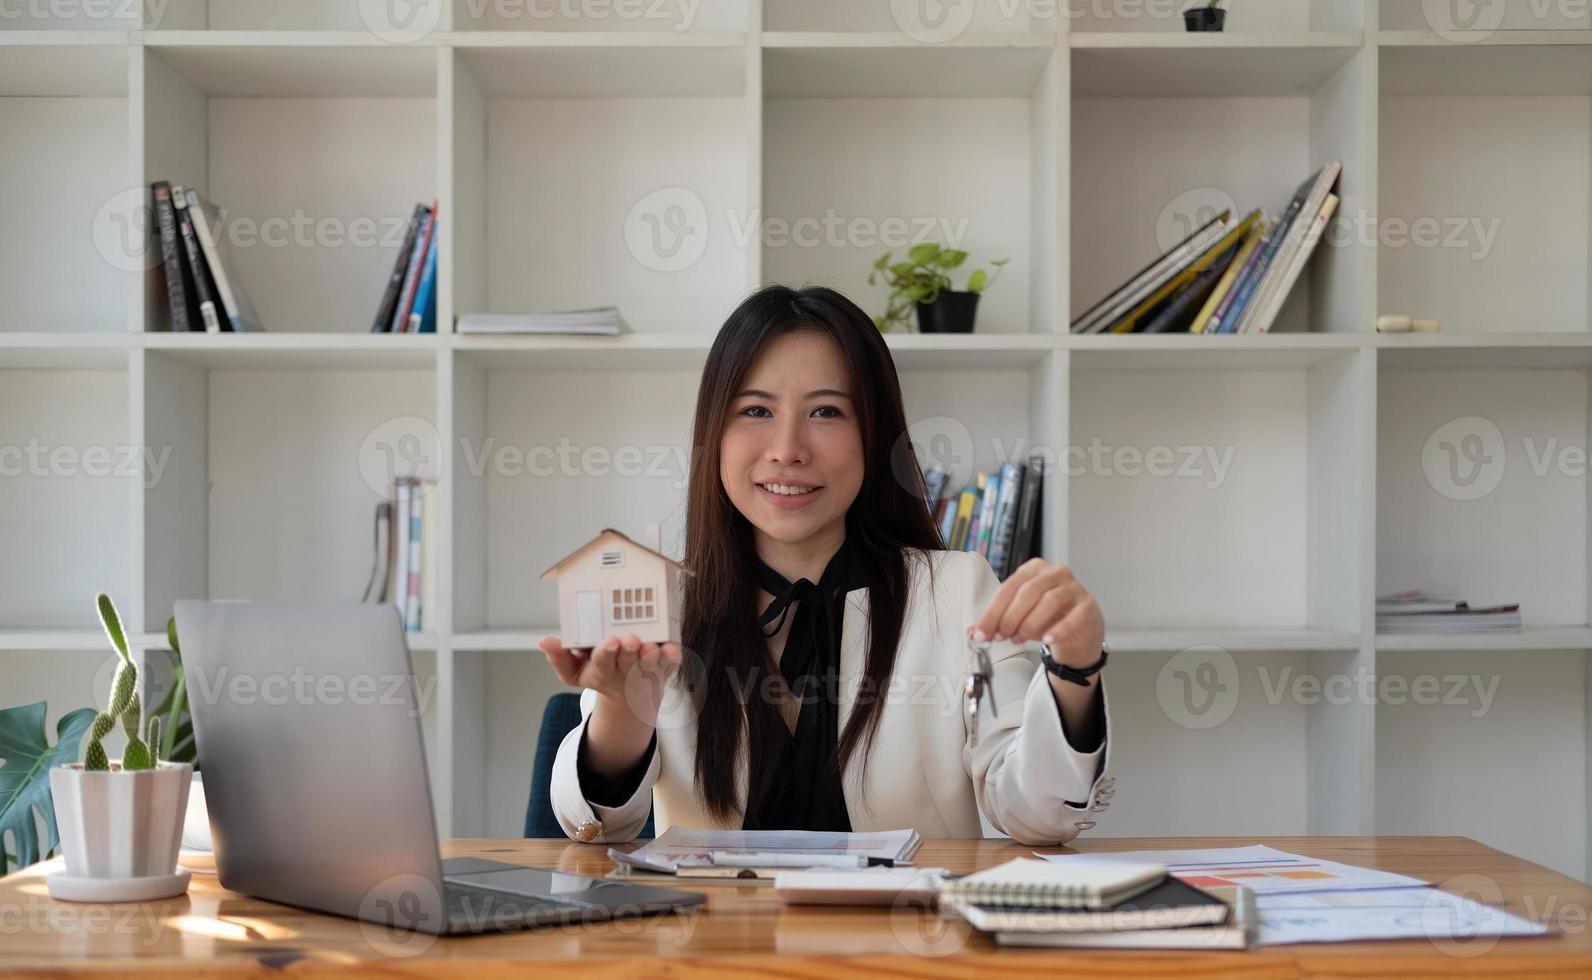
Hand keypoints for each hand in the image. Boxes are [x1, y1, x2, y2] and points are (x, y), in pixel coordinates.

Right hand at [540, 633, 681, 778]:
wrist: (629, 700)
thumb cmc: (601, 676)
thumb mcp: (574, 673)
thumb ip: (559, 658)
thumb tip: (543, 641)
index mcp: (602, 671)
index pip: (602, 662)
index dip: (605, 653)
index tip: (610, 641)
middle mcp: (624, 673)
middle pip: (627, 662)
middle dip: (629, 651)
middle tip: (631, 639)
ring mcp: (645, 672)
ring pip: (650, 665)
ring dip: (652, 656)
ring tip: (652, 646)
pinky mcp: (663, 671)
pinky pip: (670, 666)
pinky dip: (673, 658)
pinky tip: (673, 648)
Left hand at [970, 558, 1105, 669]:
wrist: (1078, 633)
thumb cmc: (1047, 619)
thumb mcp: (1019, 618)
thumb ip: (997, 622)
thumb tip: (973, 632)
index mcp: (1033, 569)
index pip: (1009, 587)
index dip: (993, 611)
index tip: (982, 631)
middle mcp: (1054, 573)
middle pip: (1027, 591)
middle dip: (1010, 617)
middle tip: (1001, 636)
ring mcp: (1074, 587)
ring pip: (1049, 600)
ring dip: (1029, 623)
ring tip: (1019, 639)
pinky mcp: (1088, 605)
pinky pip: (1073, 616)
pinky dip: (1058, 629)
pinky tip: (1047, 639)